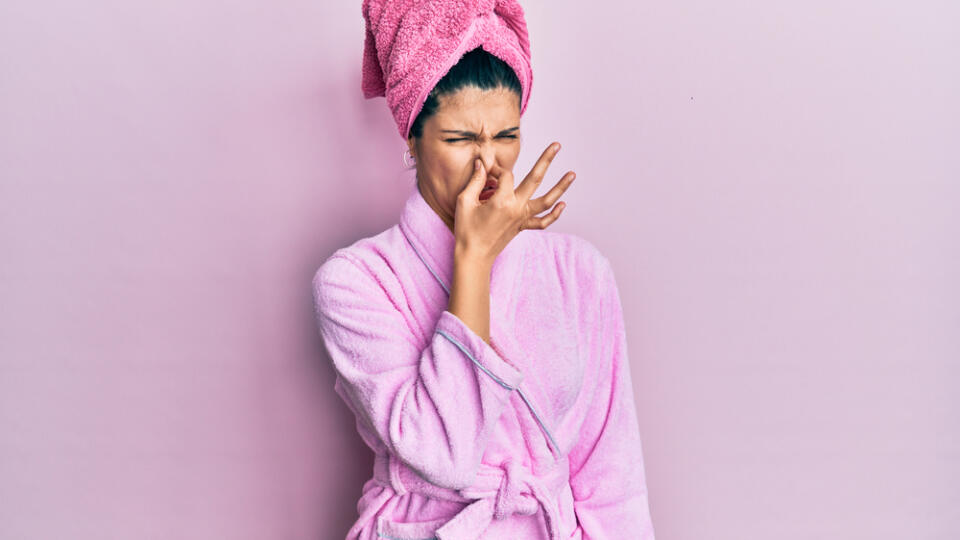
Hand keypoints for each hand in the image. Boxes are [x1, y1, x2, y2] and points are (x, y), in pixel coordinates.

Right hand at [452, 142, 575, 265]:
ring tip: (572, 174)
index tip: (485, 170)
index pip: (505, 175)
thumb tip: (482, 163)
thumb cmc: (466, 229)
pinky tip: (563, 204)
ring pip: (546, 201)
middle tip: (557, 145)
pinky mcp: (522, 227)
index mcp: (502, 200)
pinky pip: (542, 221)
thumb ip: (475, 180)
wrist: (474, 257)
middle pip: (535, 179)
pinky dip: (554, 214)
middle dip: (546, 160)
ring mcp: (522, 218)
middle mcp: (517, 208)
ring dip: (561, 187)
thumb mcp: (465, 202)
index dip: (495, 169)